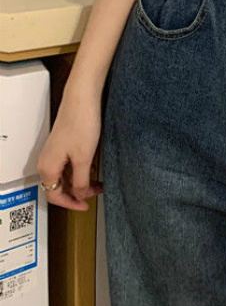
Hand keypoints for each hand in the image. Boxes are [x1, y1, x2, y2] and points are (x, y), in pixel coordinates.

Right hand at [36, 84, 104, 210]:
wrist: (82, 99)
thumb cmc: (81, 124)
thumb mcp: (83, 158)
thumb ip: (79, 181)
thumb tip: (78, 195)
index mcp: (48, 168)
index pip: (55, 196)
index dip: (71, 204)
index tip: (86, 206)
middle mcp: (47, 161)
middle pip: (59, 186)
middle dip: (78, 192)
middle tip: (96, 192)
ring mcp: (54, 152)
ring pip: (65, 175)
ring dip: (81, 181)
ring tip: (98, 182)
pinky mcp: (63, 144)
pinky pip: (68, 164)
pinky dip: (80, 170)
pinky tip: (93, 168)